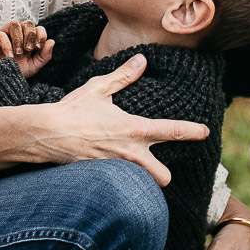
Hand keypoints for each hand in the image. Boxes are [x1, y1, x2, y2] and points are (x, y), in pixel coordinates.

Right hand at [0, 20, 54, 78]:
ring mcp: (4, 35)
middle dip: (30, 36)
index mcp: (28, 40)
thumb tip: (52, 42)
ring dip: (19, 39)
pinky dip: (7, 44)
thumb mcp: (33, 67)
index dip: (40, 35)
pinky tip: (9, 56)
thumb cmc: (14, 72)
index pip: (38, 28)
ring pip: (15, 24)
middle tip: (28, 50)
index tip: (38, 47)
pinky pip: (0, 34)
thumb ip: (44, 56)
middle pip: (28, 23)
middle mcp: (17, 35)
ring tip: (18, 53)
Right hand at [34, 55, 209, 185]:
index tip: (205, 131)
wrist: (45, 134)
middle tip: (158, 167)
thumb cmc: (72, 110)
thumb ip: (124, 76)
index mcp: (134, 129)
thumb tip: (141, 60)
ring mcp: (117, 171)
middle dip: (163, 174)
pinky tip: (113, 181)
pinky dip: (120, 186)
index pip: (173, 131)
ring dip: (143, 184)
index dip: (193, 131)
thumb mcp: (98, 89)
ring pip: (144, 187)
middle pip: (164, 177)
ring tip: (135, 174)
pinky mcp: (102, 180)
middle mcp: (130, 154)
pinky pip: (121, 188)